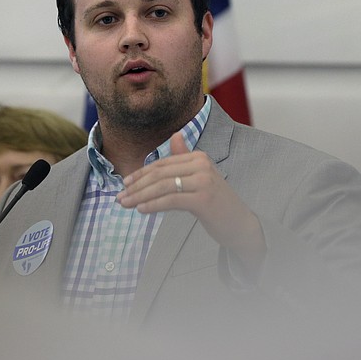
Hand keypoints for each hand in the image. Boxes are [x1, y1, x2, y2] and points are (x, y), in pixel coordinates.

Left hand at [117, 132, 265, 273]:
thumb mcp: (200, 177)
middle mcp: (202, 164)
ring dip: (140, 196)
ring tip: (125, 204)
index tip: (125, 184)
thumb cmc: (216, 202)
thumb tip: (175, 135)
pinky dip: (153, 205)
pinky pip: (171, 200)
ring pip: (163, 186)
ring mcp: (204, 181)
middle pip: (160, 173)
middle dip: (136, 186)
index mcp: (199, 157)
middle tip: (120, 197)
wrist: (240, 224)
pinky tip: (141, 209)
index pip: (162, 164)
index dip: (141, 174)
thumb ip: (185, 158)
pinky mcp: (203, 199)